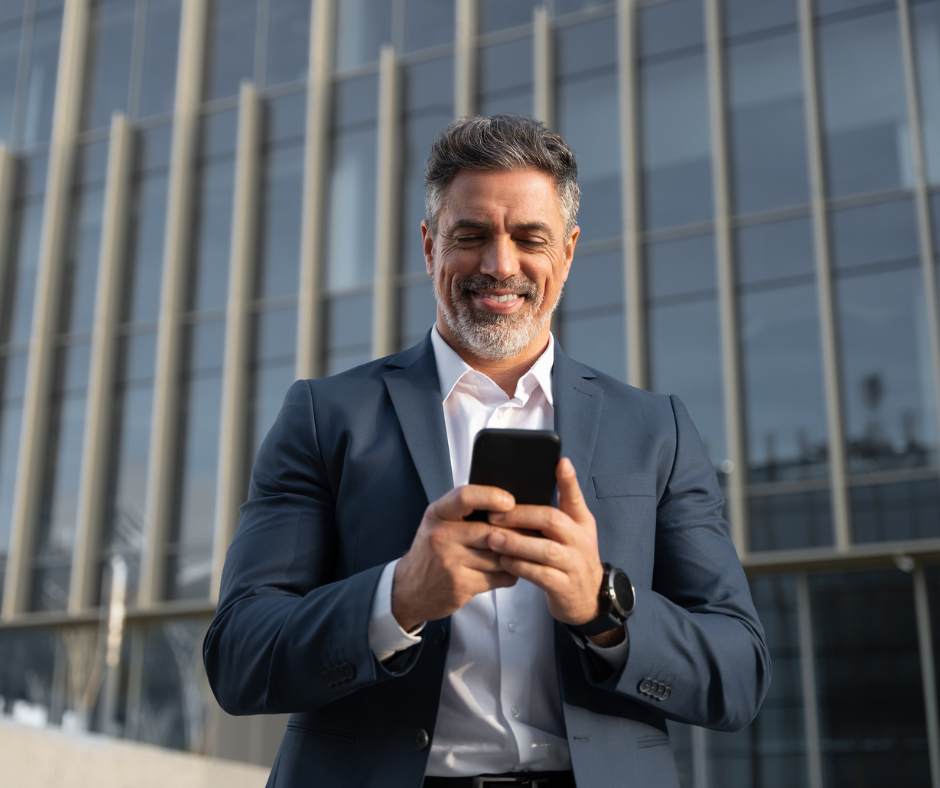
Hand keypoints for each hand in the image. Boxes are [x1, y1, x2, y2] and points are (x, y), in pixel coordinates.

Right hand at [392, 485, 518, 631]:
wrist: (409, 589)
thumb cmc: (431, 552)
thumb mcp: (438, 523)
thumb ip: (465, 512)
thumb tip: (508, 506)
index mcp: (437, 514)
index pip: (465, 497)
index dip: (491, 496)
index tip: (510, 501)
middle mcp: (440, 536)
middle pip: (490, 531)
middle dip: (514, 533)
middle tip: (532, 532)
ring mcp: (449, 562)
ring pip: (498, 556)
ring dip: (514, 556)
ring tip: (523, 553)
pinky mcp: (460, 585)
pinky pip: (497, 577)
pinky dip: (509, 574)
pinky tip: (509, 570)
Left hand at [486, 458, 622, 644]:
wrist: (587, 598)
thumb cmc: (571, 558)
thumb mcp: (573, 531)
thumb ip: (556, 510)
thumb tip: (538, 483)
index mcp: (581, 523)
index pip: (575, 497)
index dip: (568, 480)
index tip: (560, 462)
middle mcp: (580, 540)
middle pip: (553, 520)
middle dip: (521, 515)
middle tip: (494, 515)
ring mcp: (574, 564)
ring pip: (545, 550)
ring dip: (516, 543)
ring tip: (493, 538)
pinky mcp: (564, 586)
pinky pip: (541, 575)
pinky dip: (520, 567)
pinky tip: (503, 561)